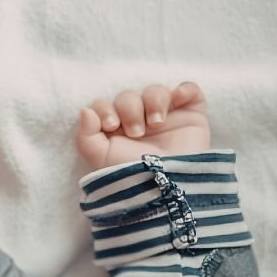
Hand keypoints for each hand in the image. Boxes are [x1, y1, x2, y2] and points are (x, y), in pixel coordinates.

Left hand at [75, 82, 210, 169]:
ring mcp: (165, 116)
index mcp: (115, 130)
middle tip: (136, 132)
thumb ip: (85, 135)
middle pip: (128, 96)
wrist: (165, 188)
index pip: (104, 105)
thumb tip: (85, 111)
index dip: (105, 109)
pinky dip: (185, 89)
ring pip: (155, 91)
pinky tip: (179, 98)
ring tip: (156, 123)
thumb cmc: (130, 176)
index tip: (111, 125)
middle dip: (129, 110)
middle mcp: (138, 121)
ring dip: (154, 101)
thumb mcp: (100, 159)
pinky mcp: (190, 116)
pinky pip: (189, 90)